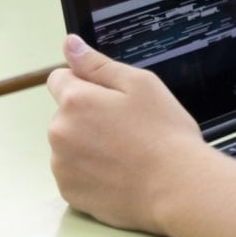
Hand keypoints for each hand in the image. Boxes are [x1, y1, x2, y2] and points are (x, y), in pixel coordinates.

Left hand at [46, 35, 212, 232]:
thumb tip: (69, 44)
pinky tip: (117, 176)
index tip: (110, 100)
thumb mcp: (140, 84)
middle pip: (65, 115)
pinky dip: (89, 174)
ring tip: (123, 156)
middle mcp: (59, 132)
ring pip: (68, 145)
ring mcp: (61, 165)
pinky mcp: (69, 192)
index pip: (59, 79)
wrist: (177, 189)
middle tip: (125, 130)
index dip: (86, 85)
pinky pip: (73, 174)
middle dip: (86, 117)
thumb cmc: (164, 134)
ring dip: (86, 146)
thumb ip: (98, 64)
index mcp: (74, 100)